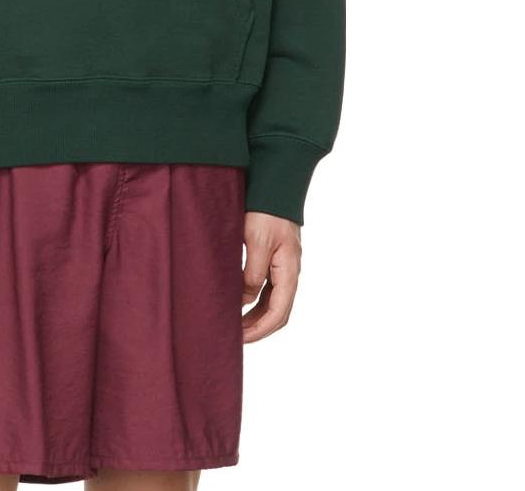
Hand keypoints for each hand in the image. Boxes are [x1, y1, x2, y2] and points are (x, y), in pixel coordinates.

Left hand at [241, 211, 301, 342]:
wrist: (275, 187)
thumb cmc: (267, 212)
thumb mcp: (256, 243)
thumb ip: (252, 273)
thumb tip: (243, 301)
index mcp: (289, 272)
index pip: (278, 313)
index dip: (259, 330)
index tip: (240, 338)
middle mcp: (290, 273)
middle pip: (278, 312)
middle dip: (258, 328)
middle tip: (234, 336)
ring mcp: (285, 267)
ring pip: (273, 302)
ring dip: (256, 316)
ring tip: (234, 323)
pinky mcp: (276, 259)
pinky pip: (269, 288)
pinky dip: (256, 300)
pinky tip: (240, 301)